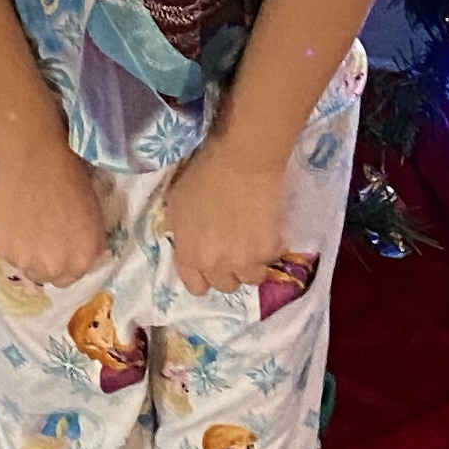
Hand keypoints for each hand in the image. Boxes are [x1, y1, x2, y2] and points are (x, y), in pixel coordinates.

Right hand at [0, 137, 107, 290]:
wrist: (33, 155)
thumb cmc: (68, 176)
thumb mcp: (92, 215)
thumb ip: (81, 245)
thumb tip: (70, 250)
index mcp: (81, 259)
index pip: (69, 277)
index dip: (61, 260)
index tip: (55, 244)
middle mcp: (53, 267)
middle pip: (43, 275)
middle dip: (40, 258)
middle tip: (37, 231)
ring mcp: (21, 260)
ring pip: (19, 261)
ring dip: (20, 246)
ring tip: (21, 215)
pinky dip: (2, 233)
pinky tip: (7, 208)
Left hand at [162, 135, 292, 297]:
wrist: (241, 160)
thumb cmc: (203, 175)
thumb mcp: (176, 203)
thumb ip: (180, 231)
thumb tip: (187, 240)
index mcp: (190, 255)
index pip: (196, 287)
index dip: (204, 276)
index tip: (212, 262)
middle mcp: (215, 266)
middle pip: (226, 286)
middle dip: (229, 270)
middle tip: (235, 249)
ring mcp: (244, 261)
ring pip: (252, 278)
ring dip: (253, 264)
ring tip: (254, 242)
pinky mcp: (269, 251)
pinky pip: (272, 259)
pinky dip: (271, 247)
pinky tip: (268, 227)